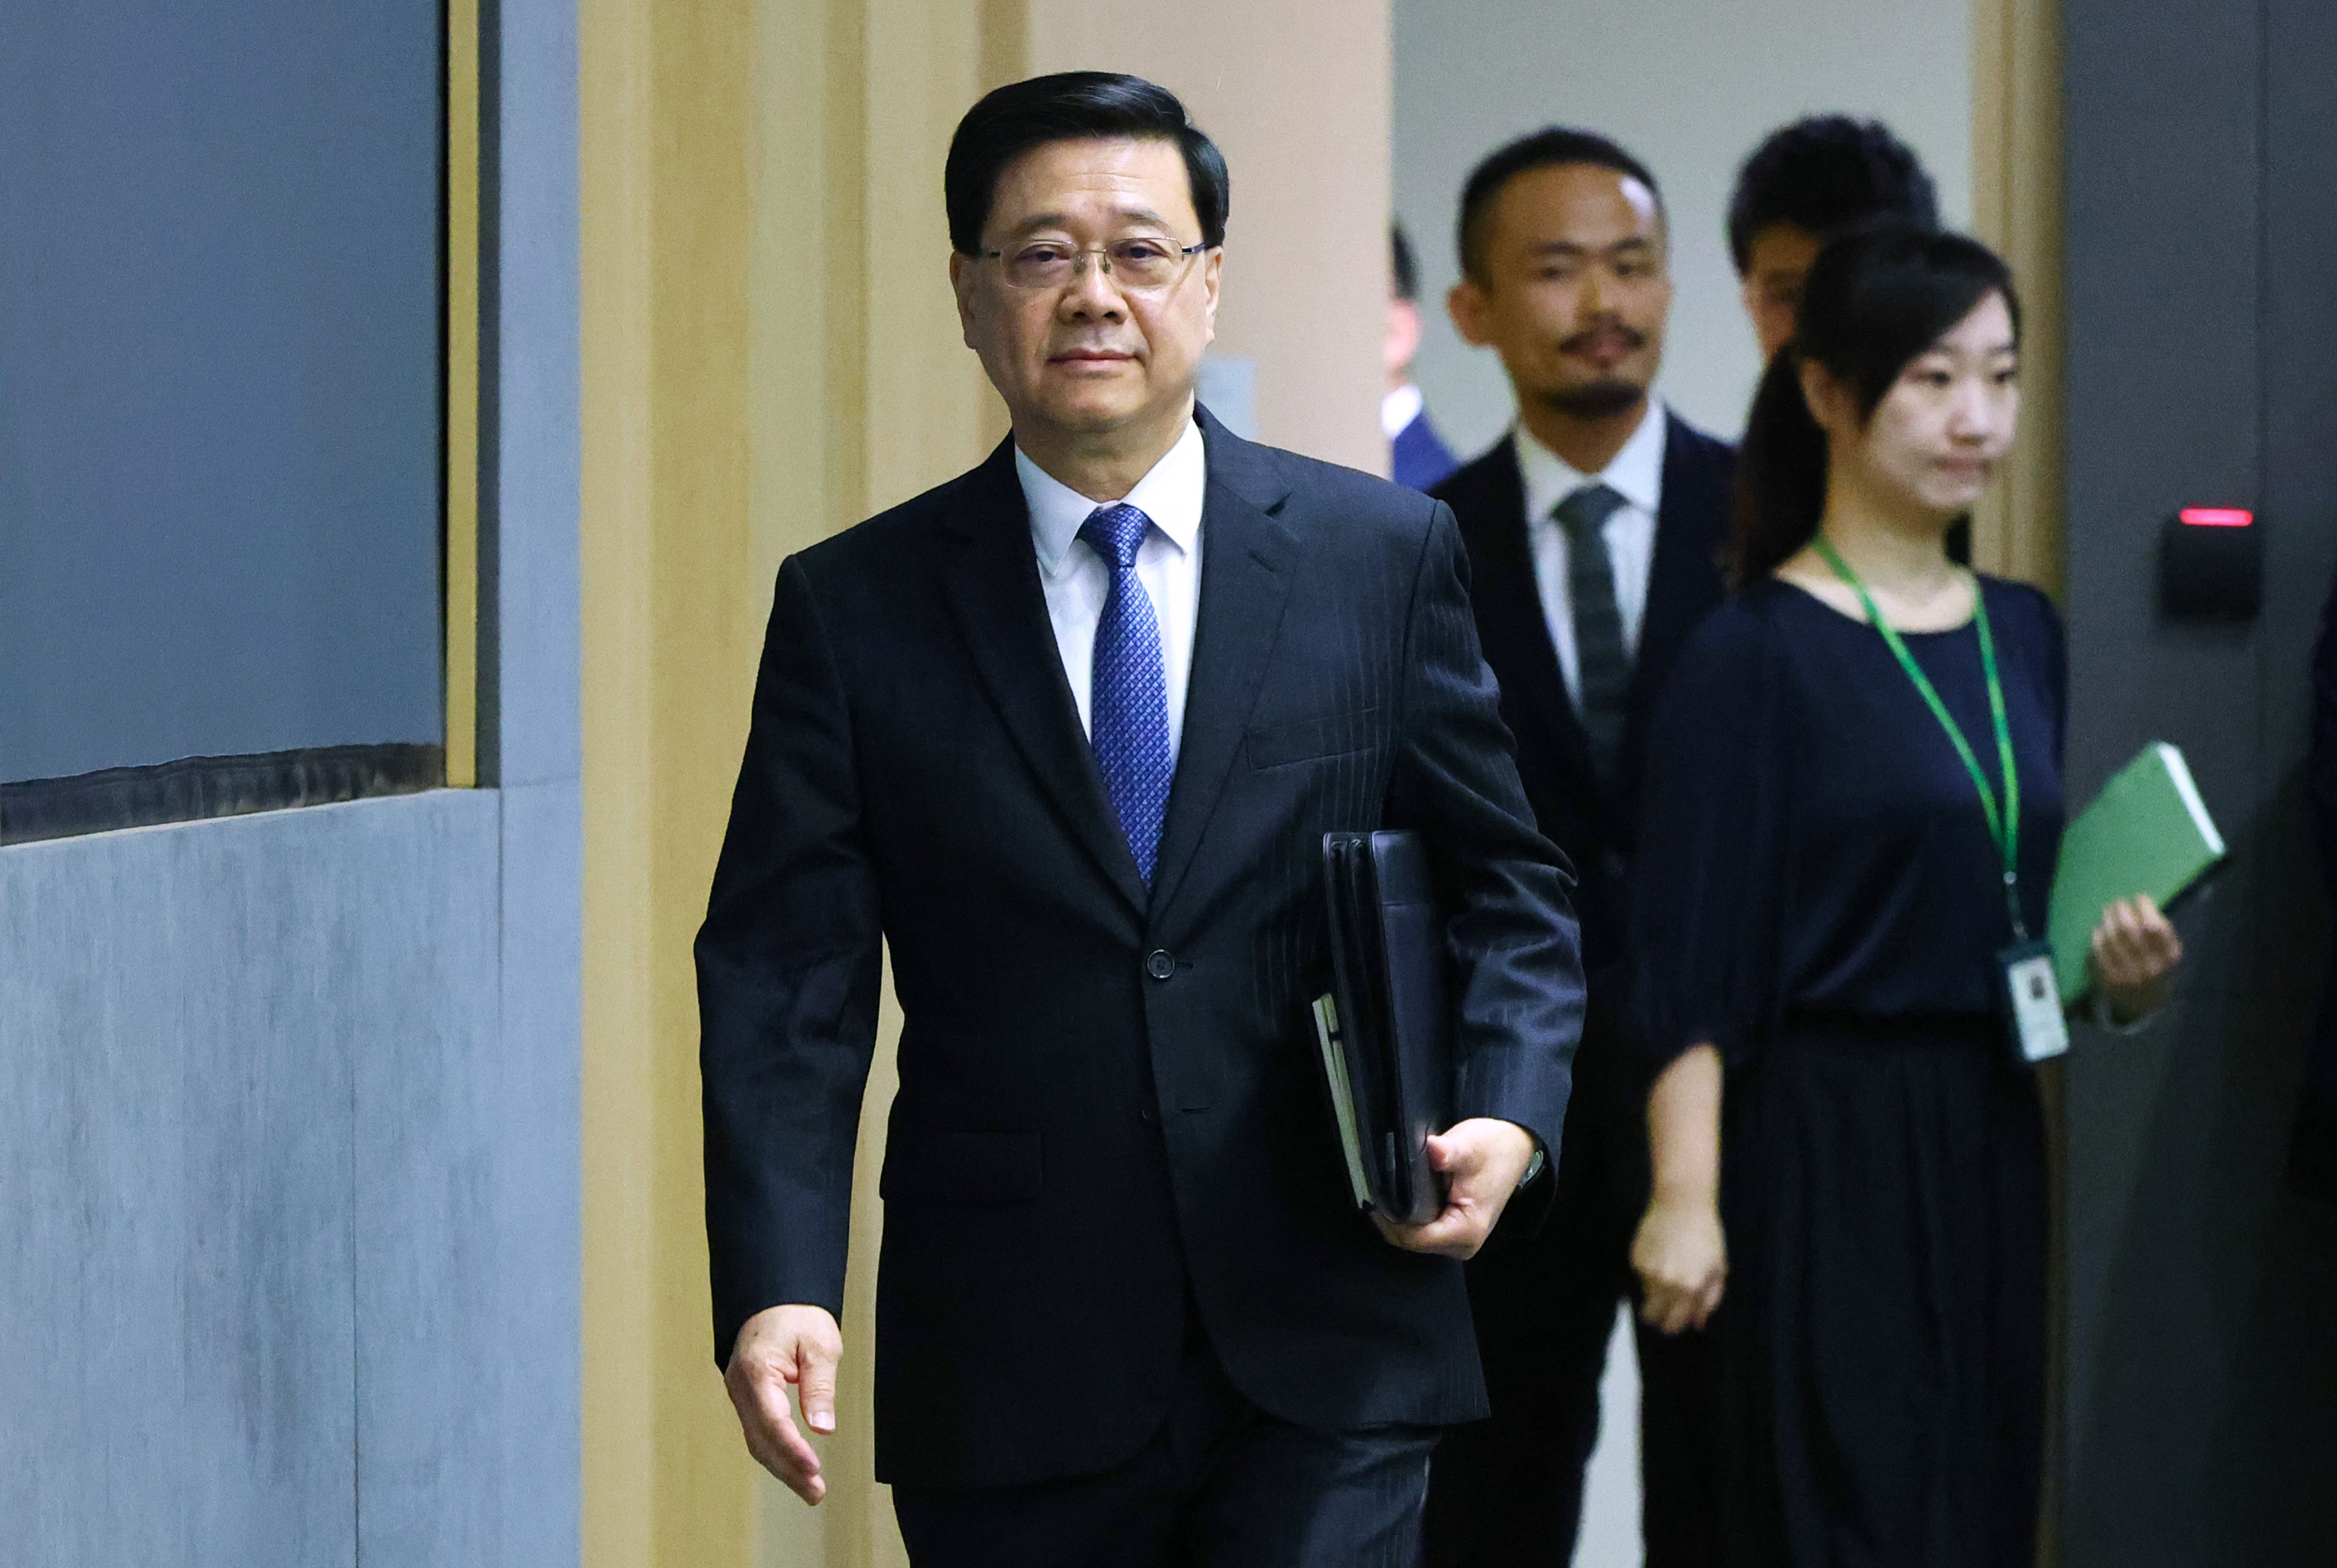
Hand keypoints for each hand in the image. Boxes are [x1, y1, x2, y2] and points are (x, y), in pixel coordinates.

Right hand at [724, 1303, 842, 1503]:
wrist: (774, 1298)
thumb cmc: (797, 1316)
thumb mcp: (819, 1344)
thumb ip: (820, 1386)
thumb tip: (822, 1428)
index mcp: (756, 1370)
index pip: (773, 1420)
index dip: (792, 1448)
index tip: (814, 1468)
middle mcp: (740, 1387)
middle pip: (761, 1439)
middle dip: (788, 1469)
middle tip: (816, 1493)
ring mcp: (739, 1394)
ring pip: (757, 1441)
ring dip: (783, 1468)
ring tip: (811, 1490)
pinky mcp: (747, 1399)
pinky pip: (758, 1433)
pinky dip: (776, 1453)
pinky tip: (795, 1469)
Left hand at [1375, 1118, 1536, 1259]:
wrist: (1512, 1146)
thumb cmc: (1492, 1147)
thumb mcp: (1470, 1146)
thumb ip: (1449, 1151)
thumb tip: (1433, 1149)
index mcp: (1466, 1231)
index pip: (1414, 1238)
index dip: (1390, 1219)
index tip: (1373, 1194)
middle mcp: (1462, 1245)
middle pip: (1410, 1241)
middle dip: (1390, 1217)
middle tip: (1375, 1187)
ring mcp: (1457, 1241)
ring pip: (1412, 1238)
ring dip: (1397, 1217)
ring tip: (1385, 1189)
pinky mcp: (1452, 1232)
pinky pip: (1420, 1231)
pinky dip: (1407, 1216)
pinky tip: (1399, 1194)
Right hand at [1632, 1192, 1726, 1334]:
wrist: (1682, 1204)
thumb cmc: (1707, 1236)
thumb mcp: (1718, 1269)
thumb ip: (1709, 1300)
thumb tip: (1697, 1324)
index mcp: (1689, 1288)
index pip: (1673, 1323)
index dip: (1672, 1327)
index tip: (1671, 1325)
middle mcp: (1665, 1283)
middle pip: (1651, 1315)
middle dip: (1657, 1317)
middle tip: (1662, 1311)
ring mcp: (1648, 1270)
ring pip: (1646, 1294)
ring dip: (1655, 1290)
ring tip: (1668, 1269)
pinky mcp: (1636, 1258)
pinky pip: (1640, 1275)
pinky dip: (1648, 1272)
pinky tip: (1660, 1255)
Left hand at [2090, 894, 2182, 1023]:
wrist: (2143, 1006)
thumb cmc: (2157, 972)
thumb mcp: (2169, 956)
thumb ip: (2162, 934)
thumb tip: (2143, 904)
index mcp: (2170, 959)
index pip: (2157, 928)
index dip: (2146, 909)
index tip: (2140, 898)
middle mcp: (2150, 968)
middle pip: (2131, 930)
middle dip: (2123, 911)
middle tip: (2118, 903)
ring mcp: (2129, 975)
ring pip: (2113, 938)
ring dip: (2108, 920)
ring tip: (2108, 912)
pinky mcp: (2109, 980)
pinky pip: (2099, 951)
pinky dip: (2098, 936)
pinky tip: (2099, 929)